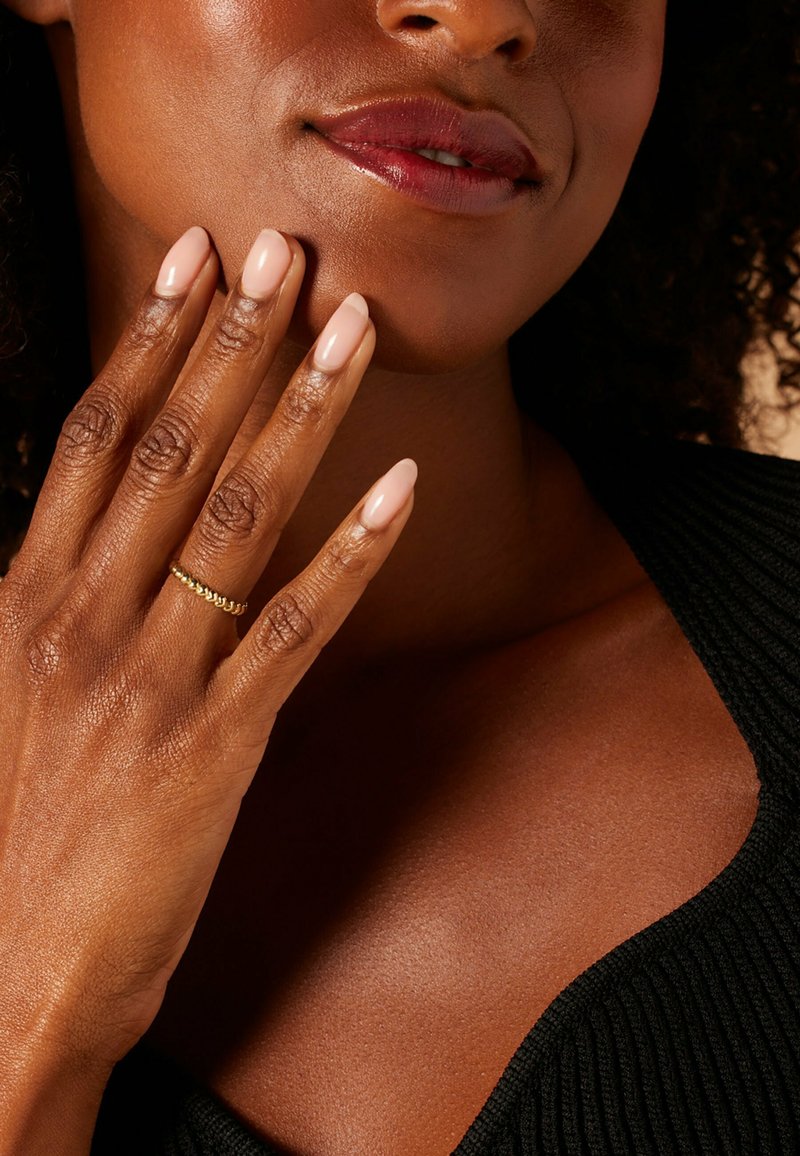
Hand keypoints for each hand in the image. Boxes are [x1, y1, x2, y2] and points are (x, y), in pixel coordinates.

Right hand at [0, 226, 415, 1145]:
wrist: (6, 976)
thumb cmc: (12, 830)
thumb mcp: (9, 690)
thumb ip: (54, 597)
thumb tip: (96, 517)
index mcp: (24, 592)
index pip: (95, 434)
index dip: (150, 340)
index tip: (195, 262)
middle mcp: (81, 614)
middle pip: (169, 446)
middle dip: (236, 342)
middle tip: (289, 254)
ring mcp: (150, 676)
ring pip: (236, 513)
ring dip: (301, 411)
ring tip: (350, 330)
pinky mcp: (213, 744)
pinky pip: (294, 628)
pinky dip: (351, 553)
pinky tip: (400, 487)